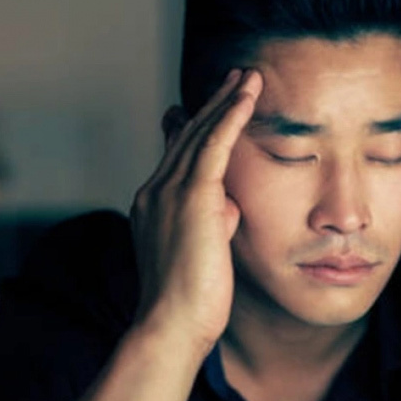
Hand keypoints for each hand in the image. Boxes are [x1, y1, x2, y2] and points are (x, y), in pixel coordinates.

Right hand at [130, 69, 262, 355]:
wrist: (171, 324)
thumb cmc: (188, 303)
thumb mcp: (201, 253)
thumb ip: (213, 223)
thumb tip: (229, 205)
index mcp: (151, 206)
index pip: (175, 157)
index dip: (192, 129)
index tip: (206, 109)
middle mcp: (154, 191)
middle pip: (185, 137)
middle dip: (211, 105)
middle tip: (232, 78)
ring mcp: (169, 192)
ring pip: (199, 133)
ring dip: (225, 100)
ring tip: (247, 76)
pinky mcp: (192, 197)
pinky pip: (214, 144)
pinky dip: (231, 115)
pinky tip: (248, 94)